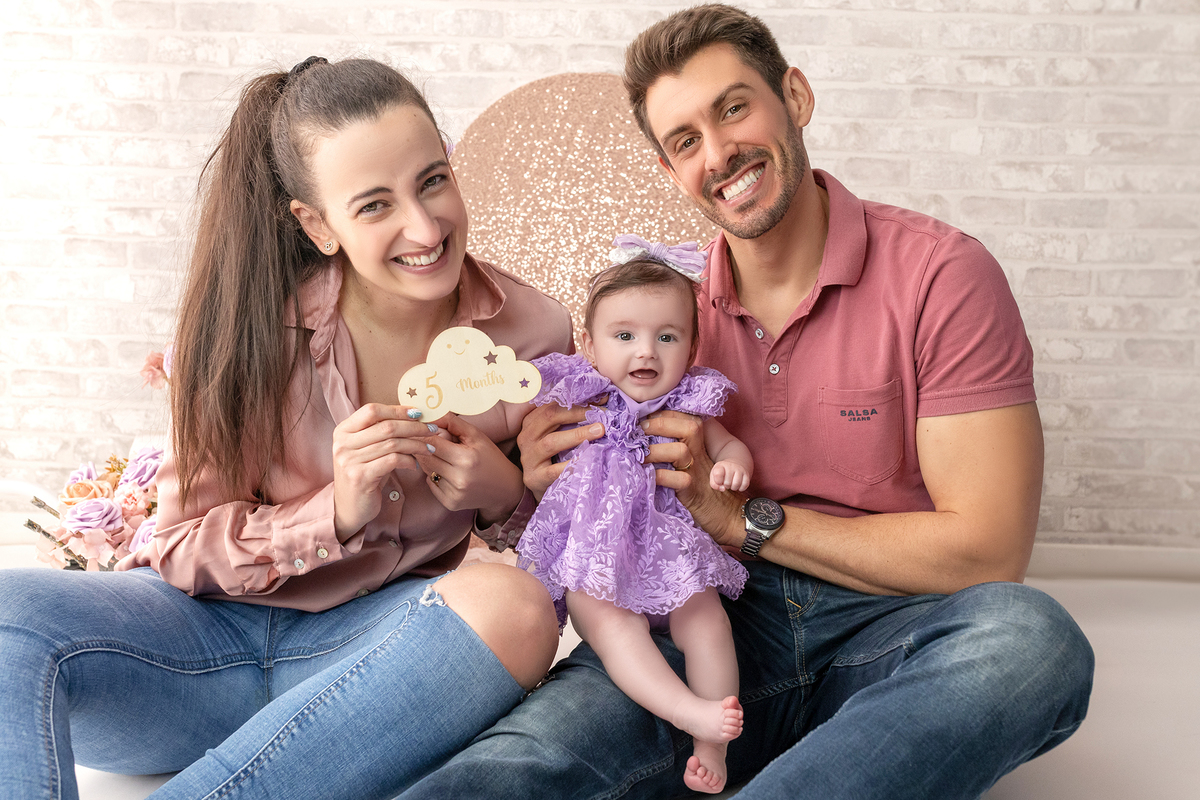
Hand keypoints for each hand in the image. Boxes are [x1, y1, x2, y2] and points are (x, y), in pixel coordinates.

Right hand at [332, 404, 437, 540]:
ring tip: (429, 448)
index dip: (397, 410)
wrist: (349, 507)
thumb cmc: (364, 474)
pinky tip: (416, 464)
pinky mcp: (360, 477)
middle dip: (414, 427)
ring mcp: (349, 460)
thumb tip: (413, 414)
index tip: (419, 413)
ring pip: (392, 443)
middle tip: (432, 429)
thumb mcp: (367, 449)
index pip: (372, 410)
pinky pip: (392, 460)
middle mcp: (342, 443)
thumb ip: (380, 432)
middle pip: (386, 426)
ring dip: (416, 444)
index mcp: (343, 431)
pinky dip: (409, 460)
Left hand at [414, 413, 524, 524]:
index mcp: (466, 459)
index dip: (424, 435)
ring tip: (442, 456)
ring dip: (429, 462)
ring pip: (427, 471)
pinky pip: (431, 485)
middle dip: (424, 448)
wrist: (505, 489)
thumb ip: (453, 423)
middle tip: (429, 442)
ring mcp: (454, 493)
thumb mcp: (476, 436)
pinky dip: (434, 477)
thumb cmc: (490, 458)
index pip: (431, 443)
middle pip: (426, 458)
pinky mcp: (451, 504)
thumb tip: (430, 415)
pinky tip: (447, 473)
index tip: (421, 430)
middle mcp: (459, 478)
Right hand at [516, 400, 604, 499]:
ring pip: (551, 442)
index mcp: (531, 422)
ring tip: (599, 431)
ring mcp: (528, 458)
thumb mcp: (560, 434)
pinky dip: (571, 464)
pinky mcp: (534, 478)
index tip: (601, 401)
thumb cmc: (556, 457)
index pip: (553, 405)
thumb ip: (574, 418)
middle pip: (550, 417)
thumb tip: (602, 399)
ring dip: (577, 435)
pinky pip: (554, 470)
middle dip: (578, 413)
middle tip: (602, 414)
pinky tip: (588, 460)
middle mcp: (526, 437)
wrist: (544, 488)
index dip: (577, 401)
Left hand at [642, 410, 743, 547]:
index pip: (683, 418)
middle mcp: (700, 452)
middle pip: (688, 427)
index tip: (641, 418)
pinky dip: (659, 476)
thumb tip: (642, 436)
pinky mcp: (693, 490)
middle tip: (637, 432)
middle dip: (660, 424)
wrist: (725, 512)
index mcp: (699, 442)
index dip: (661, 414)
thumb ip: (674, 445)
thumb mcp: (691, 460)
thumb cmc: (701, 484)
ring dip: (654, 451)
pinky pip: (677, 479)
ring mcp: (698, 471)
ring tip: (637, 457)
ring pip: (680, 451)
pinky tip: (646, 476)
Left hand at [710, 460, 749, 492]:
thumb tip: (723, 489)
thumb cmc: (723, 472)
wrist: (736, 463)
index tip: (719, 481)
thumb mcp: (714, 476)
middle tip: (726, 482)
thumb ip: (714, 484)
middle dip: (726, 485)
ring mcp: (740, 469)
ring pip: (736, 484)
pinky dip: (741, 488)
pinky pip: (745, 485)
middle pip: (727, 483)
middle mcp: (731, 466)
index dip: (718, 481)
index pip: (718, 475)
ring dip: (733, 488)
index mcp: (720, 465)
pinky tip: (738, 484)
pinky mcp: (746, 474)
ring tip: (732, 484)